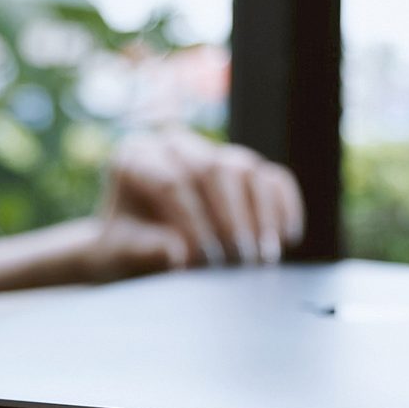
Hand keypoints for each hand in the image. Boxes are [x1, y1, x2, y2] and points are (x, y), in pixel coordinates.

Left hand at [106, 128, 305, 265]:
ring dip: (259, 217)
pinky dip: (285, 207)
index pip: (171, 182)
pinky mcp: (248, 169)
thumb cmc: (128, 248)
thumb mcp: (122, 255)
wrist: (143, 249)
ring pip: (246, 170)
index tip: (201, 260)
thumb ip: (144, 251)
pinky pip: (275, 179)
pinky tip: (286, 239)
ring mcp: (216, 153)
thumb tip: (179, 252)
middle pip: (213, 170)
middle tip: (237, 260)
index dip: (191, 222)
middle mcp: (177, 146)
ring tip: (261, 258)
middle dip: (229, 218)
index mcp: (137, 158)